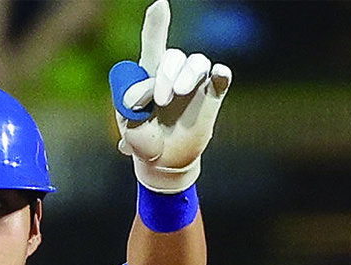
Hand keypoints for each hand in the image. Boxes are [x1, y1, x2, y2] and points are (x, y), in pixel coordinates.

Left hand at [109, 0, 231, 192]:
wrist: (163, 162)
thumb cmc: (142, 141)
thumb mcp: (129, 127)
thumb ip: (130, 110)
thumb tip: (138, 97)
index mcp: (148, 76)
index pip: (153, 45)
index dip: (156, 24)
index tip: (159, 3)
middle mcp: (172, 74)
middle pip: (174, 56)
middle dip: (164, 75)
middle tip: (158, 101)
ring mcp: (193, 84)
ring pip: (197, 61)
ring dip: (186, 75)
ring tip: (176, 95)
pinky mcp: (212, 97)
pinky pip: (221, 77)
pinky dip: (220, 74)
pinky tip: (217, 76)